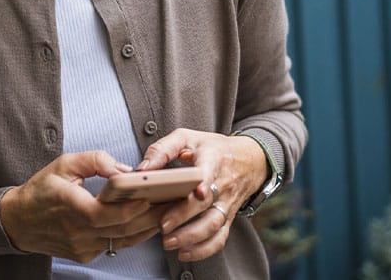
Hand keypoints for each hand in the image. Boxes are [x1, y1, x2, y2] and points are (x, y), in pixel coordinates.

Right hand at [0, 150, 166, 263]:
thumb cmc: (41, 189)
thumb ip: (95, 161)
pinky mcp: (84, 254)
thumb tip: (124, 169)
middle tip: (175, 202)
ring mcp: (82, 247)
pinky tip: (147, 222)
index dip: (136, 207)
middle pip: (124, 229)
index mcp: (72, 208)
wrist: (17, 221)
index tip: (157, 195)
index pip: (111, 214)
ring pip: (123, 240)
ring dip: (147, 227)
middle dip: (153, 216)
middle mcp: (79, 233)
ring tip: (169, 211)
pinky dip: (133, 234)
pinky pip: (115, 245)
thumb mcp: (63, 164)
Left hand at [136, 129, 267, 261]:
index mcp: (213, 159)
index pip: (209, 173)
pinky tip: (184, 253)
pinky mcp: (227, 218)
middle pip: (206, 204)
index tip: (196, 193)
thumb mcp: (186, 137)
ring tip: (168, 243)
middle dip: (184, 217)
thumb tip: (141, 170)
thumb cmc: (210, 147)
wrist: (249, 160)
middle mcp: (223, 184)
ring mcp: (226, 203)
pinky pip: (220, 238)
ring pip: (214, 224)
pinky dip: (203, 250)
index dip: (203, 183)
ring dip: (191, 237)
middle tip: (163, 226)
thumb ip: (162, 150)